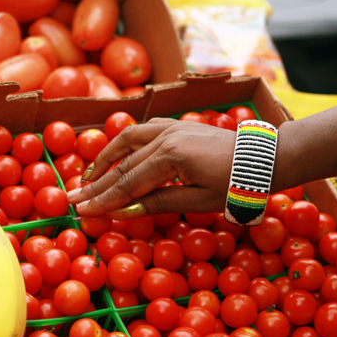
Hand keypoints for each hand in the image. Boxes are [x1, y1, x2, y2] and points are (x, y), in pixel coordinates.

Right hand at [66, 118, 236, 218]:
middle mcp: (165, 136)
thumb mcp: (198, 201)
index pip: (128, 183)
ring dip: (104, 159)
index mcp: (171, 156)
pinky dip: (123, 143)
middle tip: (73, 197)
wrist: (263, 158)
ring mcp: (169, 127)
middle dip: (96, 183)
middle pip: (122, 164)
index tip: (83, 210)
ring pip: (126, 141)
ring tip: (88, 177)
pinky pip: (140, 130)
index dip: (104, 199)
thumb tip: (121, 211)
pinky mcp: (175, 124)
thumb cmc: (236, 184)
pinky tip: (116, 154)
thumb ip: (157, 203)